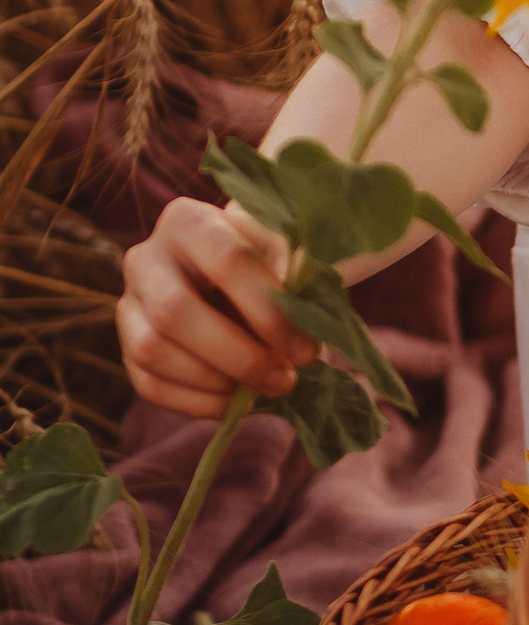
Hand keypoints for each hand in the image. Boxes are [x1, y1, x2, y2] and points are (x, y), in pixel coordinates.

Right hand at [117, 196, 310, 417]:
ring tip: (263, 386)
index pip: (226, 262)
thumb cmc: (270, 265)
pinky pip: (150, 385)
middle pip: (173, 311)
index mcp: (188, 221)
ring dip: (216, 382)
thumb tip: (304, 320)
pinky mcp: (127, 348)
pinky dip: (199, 403)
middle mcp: (145, 258)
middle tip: (284, 378)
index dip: (269, 312)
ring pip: (153, 351)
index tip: (305, 349)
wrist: (238, 282)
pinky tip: (236, 400)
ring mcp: (128, 305)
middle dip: (238, 355)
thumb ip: (297, 278)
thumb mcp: (288, 255)